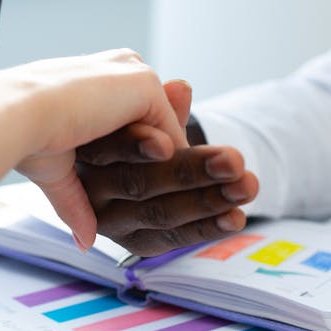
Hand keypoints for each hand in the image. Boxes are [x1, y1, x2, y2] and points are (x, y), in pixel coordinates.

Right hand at [0, 49, 188, 249]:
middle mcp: (119, 67)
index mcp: (97, 77)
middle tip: (168, 198)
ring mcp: (134, 73)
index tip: (149, 185)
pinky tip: (164, 188)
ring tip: (172, 201)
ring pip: (166, 128)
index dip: (144, 152)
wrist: (16, 116)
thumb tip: (85, 241)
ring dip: (170, 166)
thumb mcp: (59, 169)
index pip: (137, 114)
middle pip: (157, 119)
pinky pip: (172, 133)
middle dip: (163, 160)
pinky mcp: (145, 85)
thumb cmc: (25, 138)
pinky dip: (171, 163)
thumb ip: (78, 197)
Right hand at [75, 80, 258, 255]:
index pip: (110, 148)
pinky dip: (207, 228)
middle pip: (140, 183)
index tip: (169, 144)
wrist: (131, 164)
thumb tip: (182, 88)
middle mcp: (91, 191)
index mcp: (84, 150)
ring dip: (208, 200)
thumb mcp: (143, 115)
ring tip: (246, 185)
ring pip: (160, 213)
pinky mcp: (135, 242)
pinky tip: (235, 217)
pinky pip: (173, 237)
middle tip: (233, 161)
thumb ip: (162, 108)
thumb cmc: (133, 130)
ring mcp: (111, 222)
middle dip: (191, 172)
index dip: (137, 145)